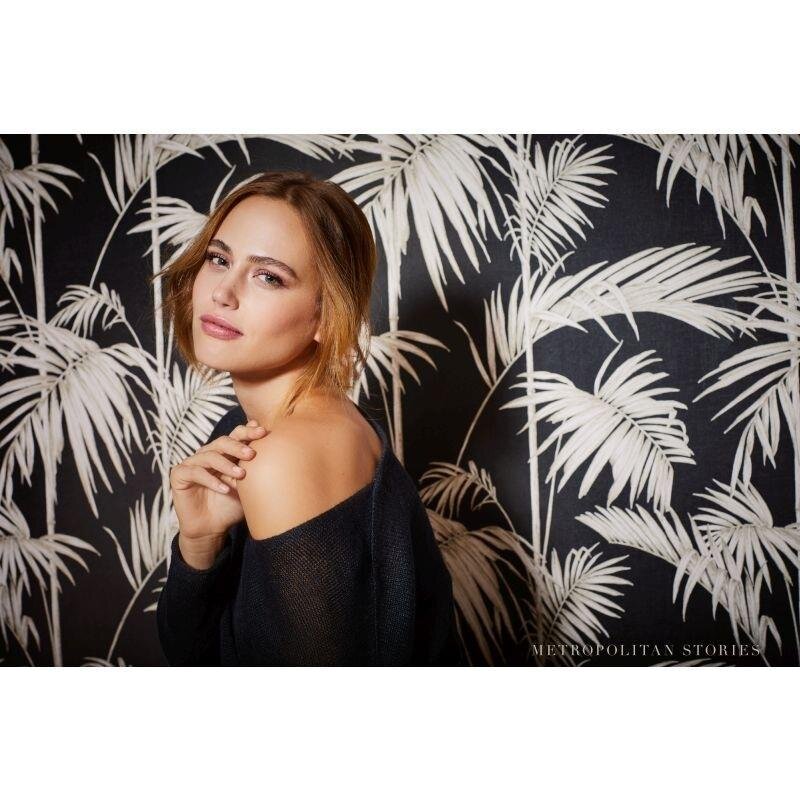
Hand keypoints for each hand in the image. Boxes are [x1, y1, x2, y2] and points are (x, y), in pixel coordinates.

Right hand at [170, 419, 266, 540]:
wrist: (212, 528)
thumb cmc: (232, 506)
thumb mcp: (247, 487)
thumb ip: (256, 469)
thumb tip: (274, 448)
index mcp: (225, 453)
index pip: (235, 436)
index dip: (248, 432)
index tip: (264, 433)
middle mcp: (208, 454)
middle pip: (222, 441)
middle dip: (238, 446)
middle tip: (252, 454)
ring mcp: (192, 463)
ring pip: (209, 456)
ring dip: (226, 464)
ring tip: (241, 475)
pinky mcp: (179, 475)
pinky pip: (195, 472)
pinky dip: (211, 480)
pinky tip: (225, 489)